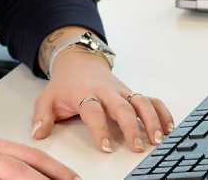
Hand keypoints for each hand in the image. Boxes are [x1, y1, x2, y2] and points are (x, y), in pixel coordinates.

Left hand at [32, 50, 173, 153]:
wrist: (77, 60)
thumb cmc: (65, 83)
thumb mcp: (48, 96)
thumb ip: (42, 115)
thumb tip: (38, 132)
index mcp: (85, 93)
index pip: (93, 110)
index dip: (100, 129)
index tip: (107, 147)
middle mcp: (106, 91)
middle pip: (121, 106)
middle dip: (131, 127)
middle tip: (137, 146)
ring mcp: (121, 91)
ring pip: (140, 101)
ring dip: (151, 119)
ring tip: (157, 139)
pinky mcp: (130, 92)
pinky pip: (150, 99)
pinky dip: (161, 111)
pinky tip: (168, 127)